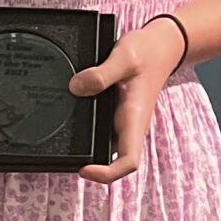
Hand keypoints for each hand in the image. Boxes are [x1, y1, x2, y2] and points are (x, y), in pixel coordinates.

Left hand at [71, 17, 188, 185]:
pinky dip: (85, 129)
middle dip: (90, 164)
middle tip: (62, 154)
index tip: (84, 169)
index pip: (128, 161)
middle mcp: (129, 125)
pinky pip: (100, 129)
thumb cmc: (147, 53)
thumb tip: (75, 88)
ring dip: (87, 148)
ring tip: (59, 135)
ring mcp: (122, 121)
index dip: (107, 173)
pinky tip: (67, 116)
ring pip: (105, 145)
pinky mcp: (115, 113)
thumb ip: (101, 74)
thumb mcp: (123, 57)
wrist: (161, 46)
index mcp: (134, 118)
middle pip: (113, 160)